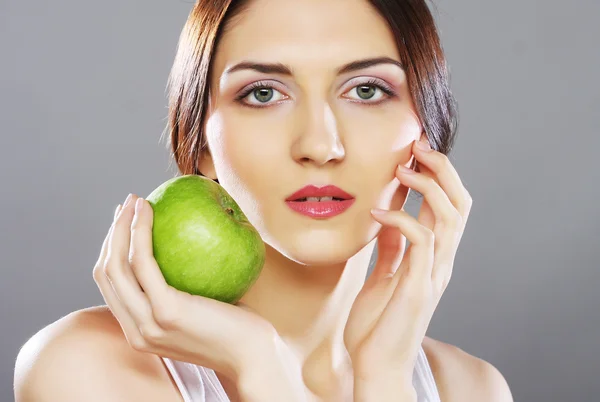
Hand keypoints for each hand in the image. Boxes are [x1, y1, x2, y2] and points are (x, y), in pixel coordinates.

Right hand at [93, 193, 288, 381]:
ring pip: (116, 267)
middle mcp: (136, 331)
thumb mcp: (198, 309)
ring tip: (135, 201)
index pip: (111, 286)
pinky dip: (140, 232)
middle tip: (127, 204)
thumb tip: (180, 245)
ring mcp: (148, 324)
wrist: (254, 355)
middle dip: (112, 233)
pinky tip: (149, 211)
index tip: (124, 222)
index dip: (111, 249)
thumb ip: (180, 289)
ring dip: (121, 227)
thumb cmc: (235, 327)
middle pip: (106, 273)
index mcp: (139, 331)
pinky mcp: (166, 312)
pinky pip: (144, 264)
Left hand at [344, 138, 472, 382]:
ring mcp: (433, 275)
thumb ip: (391, 250)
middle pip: (461, 203)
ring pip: (450, 216)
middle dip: (442, 169)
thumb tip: (388, 219)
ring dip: (427, 186)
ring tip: (402, 170)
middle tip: (417, 146)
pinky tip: (377, 214)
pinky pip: (421, 241)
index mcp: (432, 258)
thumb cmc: (377, 325)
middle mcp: (440, 263)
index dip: (439, 175)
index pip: (449, 206)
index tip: (414, 151)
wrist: (374, 365)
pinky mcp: (418, 287)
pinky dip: (401, 220)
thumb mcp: (383, 276)